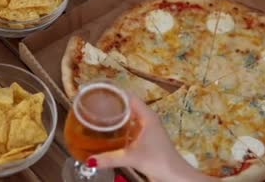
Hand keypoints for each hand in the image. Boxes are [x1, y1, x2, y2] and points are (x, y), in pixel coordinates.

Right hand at [87, 95, 213, 181]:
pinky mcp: (145, 138)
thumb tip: (90, 160)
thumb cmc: (159, 161)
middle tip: (94, 103)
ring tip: (98, 114)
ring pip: (128, 116)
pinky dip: (119, 126)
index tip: (99, 91)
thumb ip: (110, 158)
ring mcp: (147, 128)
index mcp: (147, 116)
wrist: (175, 175)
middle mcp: (147, 119)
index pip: (128, 96)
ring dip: (116, 115)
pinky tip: (108, 131)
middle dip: (112, 103)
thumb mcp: (132, 157)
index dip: (114, 92)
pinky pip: (130, 126)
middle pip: (127, 104)